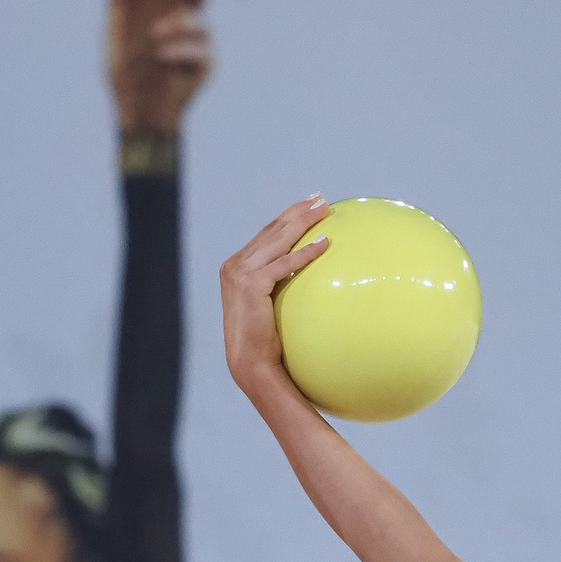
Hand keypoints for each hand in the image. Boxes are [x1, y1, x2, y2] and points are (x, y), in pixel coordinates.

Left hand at [107, 0, 211, 133]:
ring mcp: (201, 44)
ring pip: (198, 20)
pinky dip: (178, 51)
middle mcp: (188, 23)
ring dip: (174, 25)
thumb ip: (118, 6)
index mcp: (167, 12)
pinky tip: (161, 58)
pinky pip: (199, 49)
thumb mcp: (115, 38)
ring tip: (152, 39)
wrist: (140, 116)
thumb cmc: (126, 78)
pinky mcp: (208, 64)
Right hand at [219, 197, 330, 399]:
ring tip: (324, 210)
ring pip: (278, 239)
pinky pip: (284, 263)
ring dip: (303, 221)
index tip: (308, 205)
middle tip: (320, 199)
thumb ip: (278, 285)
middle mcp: (235, 265)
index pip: (266, 235)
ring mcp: (240, 273)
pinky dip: (305, 253)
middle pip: (272, 230)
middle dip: (297, 212)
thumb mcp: (269, 305)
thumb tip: (304, 276)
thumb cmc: (265, 341)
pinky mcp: (251, 284)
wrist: (250, 362)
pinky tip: (325, 244)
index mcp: (236, 267)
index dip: (288, 218)